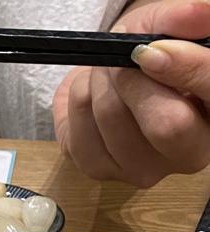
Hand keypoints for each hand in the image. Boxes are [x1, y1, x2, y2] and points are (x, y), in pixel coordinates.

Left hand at [53, 0, 209, 186]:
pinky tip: (92, 93)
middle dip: (134, 77)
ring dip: (101, 80)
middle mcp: (190, 152)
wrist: (110, 81)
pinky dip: (78, 97)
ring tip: (107, 70)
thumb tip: (202, 11)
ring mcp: (144, 169)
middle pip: (167, 124)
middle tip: (123, 57)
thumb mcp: (168, 26)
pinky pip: (81, 129)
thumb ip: (185, 18)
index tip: (153, 48)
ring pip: (114, 118)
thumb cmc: (151, 52)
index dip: (186, 66)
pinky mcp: (100, 171)